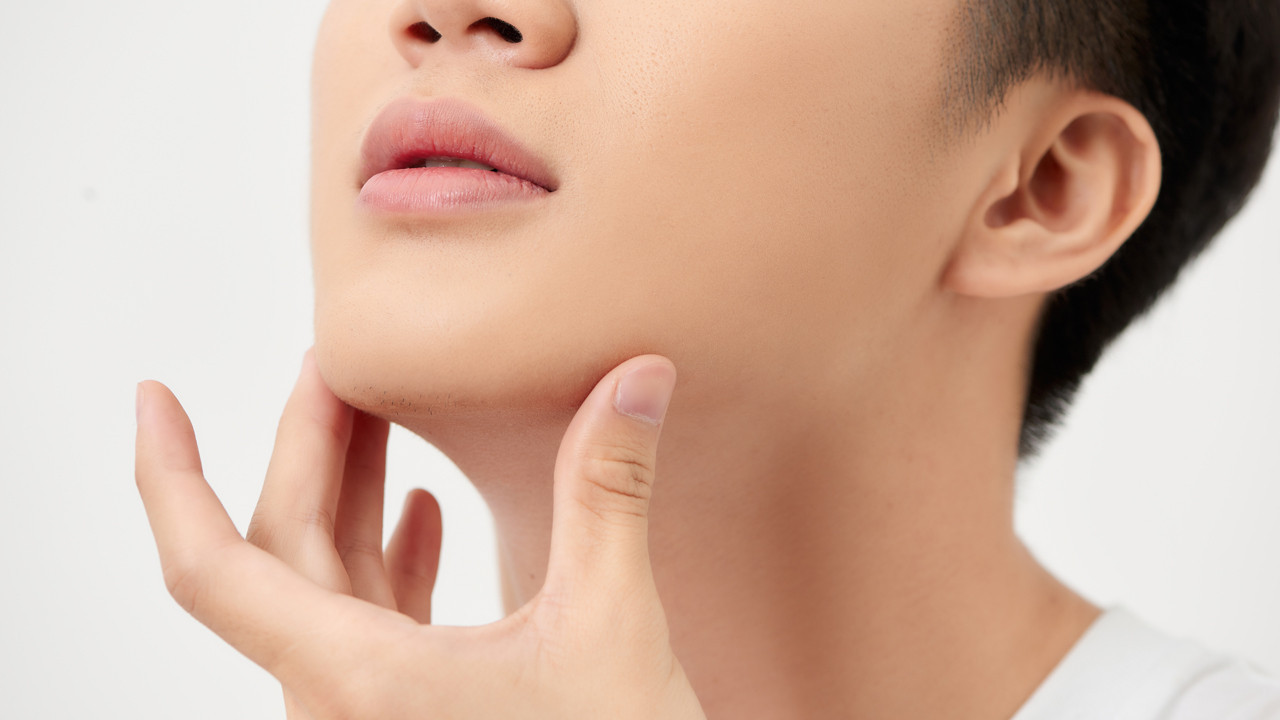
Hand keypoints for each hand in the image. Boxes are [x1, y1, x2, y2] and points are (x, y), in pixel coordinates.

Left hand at [134, 350, 704, 719]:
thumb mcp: (611, 626)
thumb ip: (609, 492)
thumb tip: (638, 377)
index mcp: (358, 678)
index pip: (211, 571)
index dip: (167, 477)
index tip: (153, 399)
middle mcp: (341, 697)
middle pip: (281, 547)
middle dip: (304, 445)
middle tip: (335, 360)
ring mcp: (372, 707)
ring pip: (323, 582)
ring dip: (348, 492)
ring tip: (377, 409)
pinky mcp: (412, 710)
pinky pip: (368, 621)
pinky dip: (386, 556)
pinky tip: (420, 509)